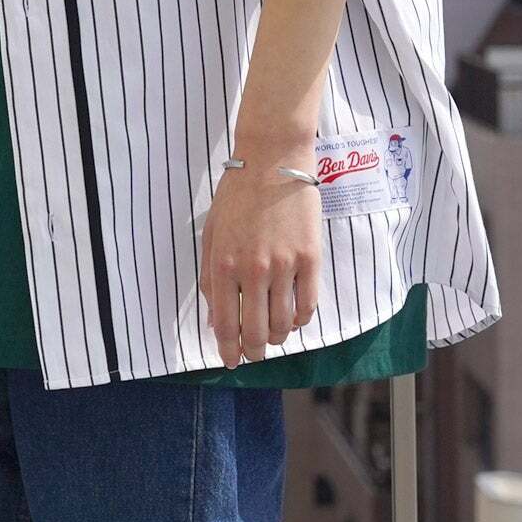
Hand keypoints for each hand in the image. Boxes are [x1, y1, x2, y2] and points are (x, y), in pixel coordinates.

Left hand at [200, 143, 321, 367]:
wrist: (273, 159)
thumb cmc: (237, 195)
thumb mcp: (212, 234)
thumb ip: (211, 278)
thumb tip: (215, 320)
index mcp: (223, 264)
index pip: (225, 324)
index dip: (228, 350)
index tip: (232, 362)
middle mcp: (253, 270)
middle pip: (255, 332)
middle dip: (254, 351)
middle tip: (255, 355)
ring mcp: (284, 265)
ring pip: (283, 324)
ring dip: (276, 337)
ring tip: (273, 334)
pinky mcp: (310, 258)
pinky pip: (307, 305)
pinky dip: (299, 320)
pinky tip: (293, 317)